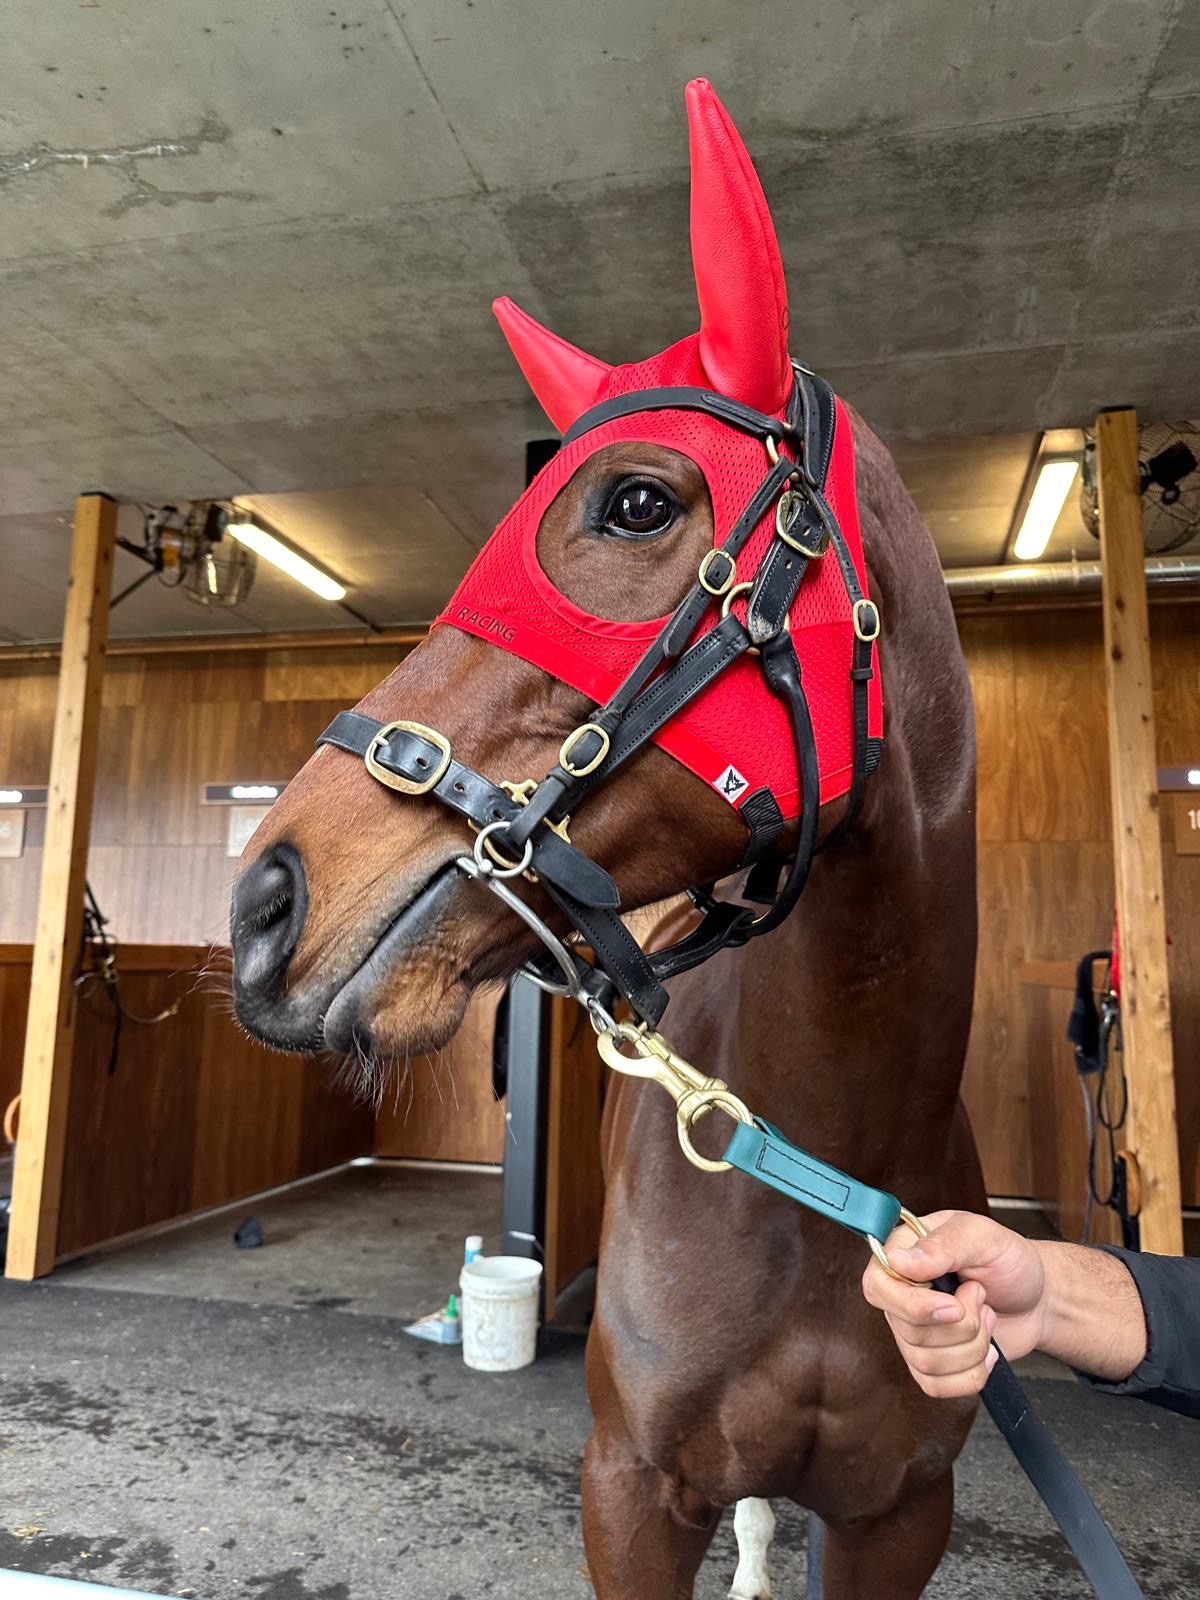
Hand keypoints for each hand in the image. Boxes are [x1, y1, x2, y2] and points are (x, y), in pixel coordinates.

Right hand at [861, 1209, 1048, 1398]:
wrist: (1037, 1297)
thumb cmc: (1009, 1260)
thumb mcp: (983, 1237)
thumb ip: (942, 1245)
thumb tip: (897, 1261)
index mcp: (902, 1253)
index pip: (877, 1287)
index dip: (912, 1306)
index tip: (953, 1306)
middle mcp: (901, 1294)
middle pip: (909, 1332)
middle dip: (962, 1324)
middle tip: (981, 1296)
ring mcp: (914, 1331)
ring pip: (925, 1362)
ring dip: (972, 1346)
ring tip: (987, 1316)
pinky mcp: (932, 1362)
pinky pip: (936, 1386)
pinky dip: (971, 1373)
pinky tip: (986, 1349)